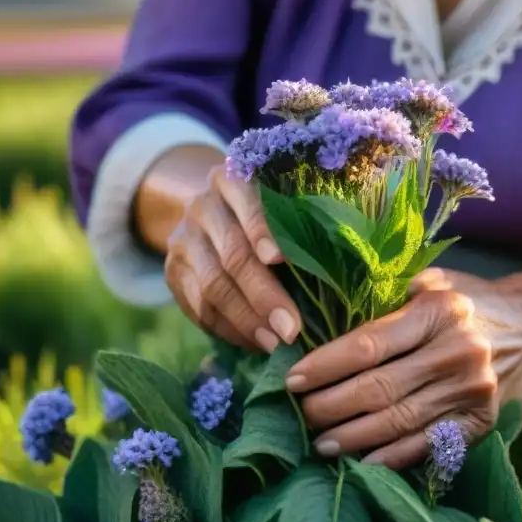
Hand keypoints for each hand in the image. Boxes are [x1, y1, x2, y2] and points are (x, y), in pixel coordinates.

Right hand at [163, 163, 301, 351]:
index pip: (248, 202)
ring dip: (246, 320)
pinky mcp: (173, 270)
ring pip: (212, 286)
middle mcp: (204, 205)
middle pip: (233, 254)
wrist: (215, 213)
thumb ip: (306, 221)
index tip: (280, 259)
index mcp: (235, 179)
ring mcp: (183, 238)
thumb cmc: (272, 213)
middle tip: (291, 328)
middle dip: (263, 295)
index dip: (262, 231)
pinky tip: (255, 342)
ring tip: (276, 342)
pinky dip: (228, 330)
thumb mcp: (286, 203)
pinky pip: (198, 308)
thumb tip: (347, 260)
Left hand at [287, 269, 521, 468]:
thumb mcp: (441, 281)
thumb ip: (394, 292)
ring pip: (398, 421)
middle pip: (379, 388)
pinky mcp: (482, 422)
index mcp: (439, 311)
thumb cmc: (474, 304)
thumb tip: (335, 309)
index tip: (293, 379)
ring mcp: (472, 391)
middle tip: (300, 414)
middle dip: (330, 406)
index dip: (326, 365)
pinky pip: (428, 445)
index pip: (369, 343)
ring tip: (320, 442)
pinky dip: (392, 458)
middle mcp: (457, 351)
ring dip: (352, 437)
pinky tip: (362, 463)